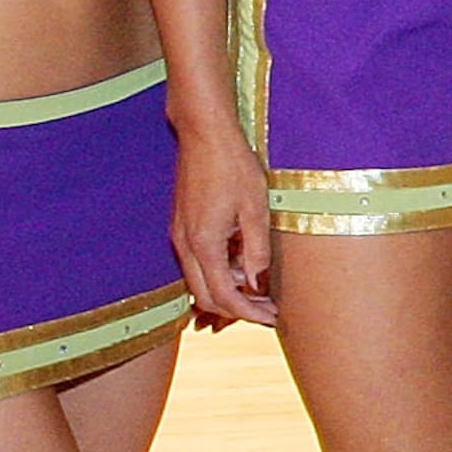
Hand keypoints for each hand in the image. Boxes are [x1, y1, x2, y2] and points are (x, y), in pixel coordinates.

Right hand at [169, 112, 280, 327]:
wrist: (204, 133)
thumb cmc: (232, 165)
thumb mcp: (255, 209)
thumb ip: (256, 251)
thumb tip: (259, 286)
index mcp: (203, 244)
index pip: (223, 297)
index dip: (248, 313)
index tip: (272, 318)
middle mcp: (185, 245)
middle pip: (206, 298)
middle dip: (237, 310)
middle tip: (268, 310)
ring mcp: (180, 236)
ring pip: (199, 282)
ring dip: (228, 290)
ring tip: (260, 285)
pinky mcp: (182, 227)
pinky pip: (197, 264)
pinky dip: (219, 272)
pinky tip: (242, 262)